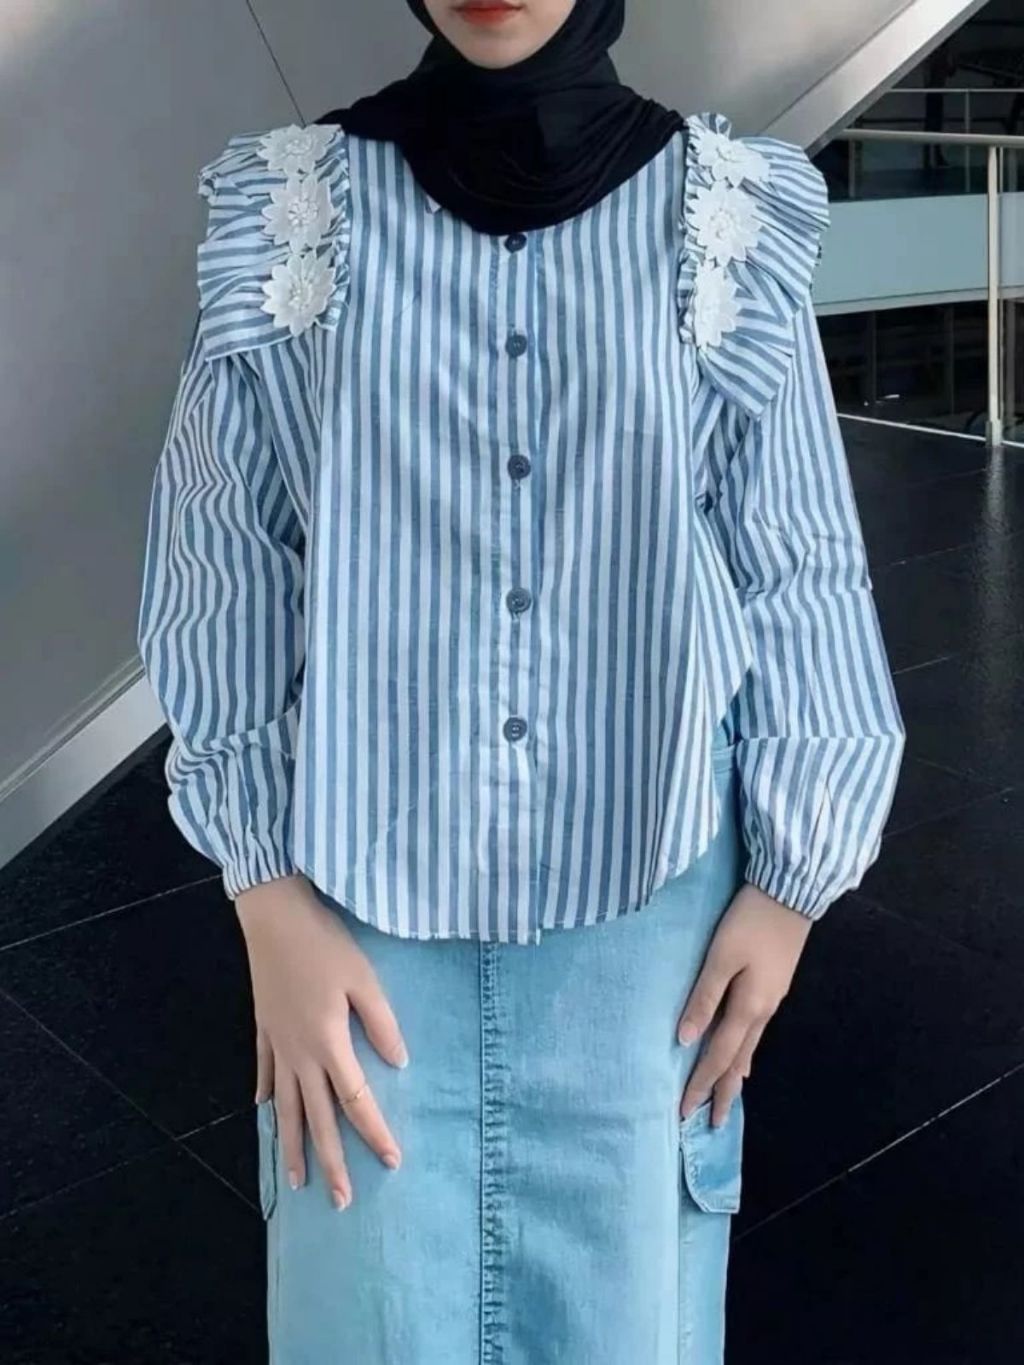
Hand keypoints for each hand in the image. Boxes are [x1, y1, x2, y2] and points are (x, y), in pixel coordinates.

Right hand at [235, 875, 408, 1209]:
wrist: (272, 916)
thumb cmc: (324, 944)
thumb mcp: (364, 979)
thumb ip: (381, 1023)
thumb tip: (397, 1064)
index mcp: (328, 1043)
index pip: (356, 1101)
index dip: (374, 1133)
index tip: (390, 1162)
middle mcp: (299, 1054)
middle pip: (316, 1118)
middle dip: (331, 1161)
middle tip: (341, 1202)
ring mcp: (277, 1044)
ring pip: (286, 1108)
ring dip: (292, 1146)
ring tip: (296, 1183)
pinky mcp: (263, 1028)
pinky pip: (265, 1073)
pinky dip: (268, 1097)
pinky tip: (267, 1113)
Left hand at [677, 883, 811, 1126]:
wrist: (791, 892)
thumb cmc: (749, 922)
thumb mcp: (720, 957)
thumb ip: (703, 998)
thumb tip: (684, 1041)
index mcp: (748, 1007)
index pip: (718, 1056)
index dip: (701, 1084)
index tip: (685, 1112)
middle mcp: (763, 1011)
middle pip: (738, 1061)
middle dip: (723, 1092)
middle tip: (713, 1124)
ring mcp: (772, 999)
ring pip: (750, 1048)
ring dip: (735, 1075)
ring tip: (726, 1098)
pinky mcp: (775, 986)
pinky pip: (756, 1032)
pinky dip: (746, 1052)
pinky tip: (745, 1056)